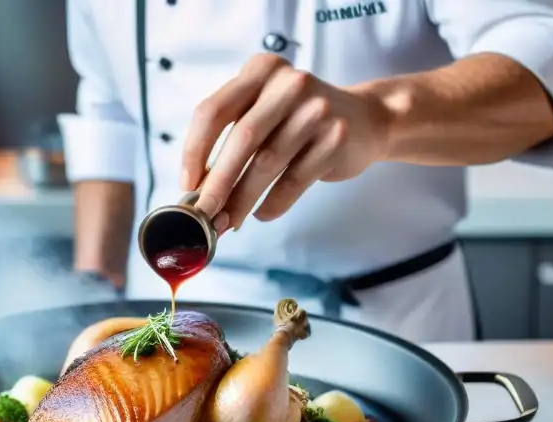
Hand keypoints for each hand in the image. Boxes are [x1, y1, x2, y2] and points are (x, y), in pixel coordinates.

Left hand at [181, 54, 390, 232]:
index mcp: (261, 70)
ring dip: (243, 199)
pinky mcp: (335, 139)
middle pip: (242, 138)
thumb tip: (198, 189)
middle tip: (204, 213)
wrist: (366, 121)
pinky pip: (295, 180)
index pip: (214, 111)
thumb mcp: (265, 111)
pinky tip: (262, 214)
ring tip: (229, 221)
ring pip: (268, 162)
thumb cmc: (300, 122)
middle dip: (218, 182)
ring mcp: (316, 110)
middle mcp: (289, 84)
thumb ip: (232, 138)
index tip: (186, 184)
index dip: (194, 151)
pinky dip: (274, 203)